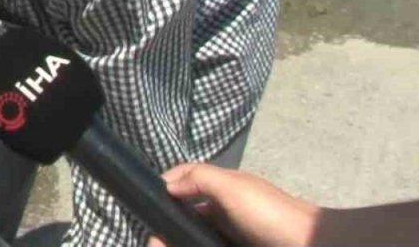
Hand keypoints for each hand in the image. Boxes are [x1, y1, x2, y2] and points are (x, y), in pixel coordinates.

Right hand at [149, 164, 321, 246]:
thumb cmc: (271, 216)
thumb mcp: (233, 188)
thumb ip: (199, 178)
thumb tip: (167, 185)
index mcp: (225, 188)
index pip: (185, 180)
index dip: (164, 189)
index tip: (147, 208)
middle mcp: (227, 211)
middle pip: (187, 214)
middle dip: (168, 227)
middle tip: (154, 243)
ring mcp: (234, 235)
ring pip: (199, 235)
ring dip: (180, 239)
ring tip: (163, 246)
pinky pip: (211, 244)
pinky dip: (197, 244)